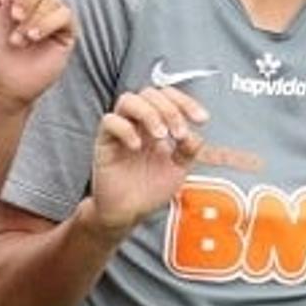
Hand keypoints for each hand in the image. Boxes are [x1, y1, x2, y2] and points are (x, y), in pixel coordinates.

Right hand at [88, 88, 207, 235]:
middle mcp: (138, 122)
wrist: (128, 212)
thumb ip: (188, 150)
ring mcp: (121, 130)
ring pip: (128, 100)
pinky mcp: (104, 142)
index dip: (186, 102)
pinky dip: (126, 129)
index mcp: (157, 123)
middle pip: (150, 93)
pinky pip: (109, 122)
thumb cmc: (150, 188)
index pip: (169, 97)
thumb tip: (195, 134)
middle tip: (178, 134)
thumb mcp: (178, 169)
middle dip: (170, 109)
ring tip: (160, 136)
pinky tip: (137, 147)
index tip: (201, 119)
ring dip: (149, 113)